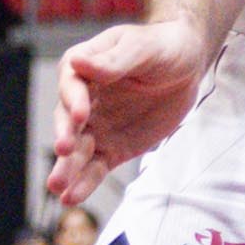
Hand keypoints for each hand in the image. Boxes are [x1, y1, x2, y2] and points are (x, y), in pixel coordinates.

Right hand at [49, 18, 218, 199]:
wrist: (186, 66)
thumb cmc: (161, 47)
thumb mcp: (142, 48)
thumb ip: (113, 62)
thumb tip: (79, 64)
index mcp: (84, 68)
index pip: (71, 84)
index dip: (73, 100)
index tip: (82, 116)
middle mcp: (82, 100)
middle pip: (67, 121)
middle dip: (65, 137)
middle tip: (64, 150)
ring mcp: (97, 127)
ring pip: (77, 151)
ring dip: (67, 169)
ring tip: (58, 188)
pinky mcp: (112, 149)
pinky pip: (95, 168)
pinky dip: (84, 183)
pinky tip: (73, 197)